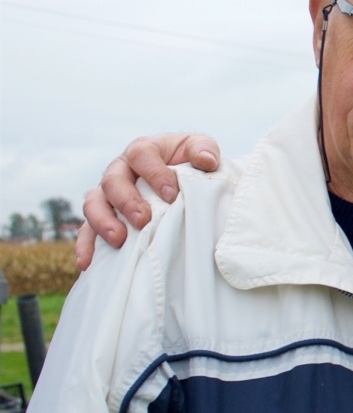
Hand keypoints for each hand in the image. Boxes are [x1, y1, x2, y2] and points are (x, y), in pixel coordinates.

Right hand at [75, 133, 221, 269]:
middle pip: (112, 181)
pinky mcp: (104, 218)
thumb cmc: (191, 161)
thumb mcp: (200, 148)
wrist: (186, 177)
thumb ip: (204, 148)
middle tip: (143, 220)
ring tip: (118, 240)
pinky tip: (88, 264)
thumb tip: (207, 161)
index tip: (171, 194)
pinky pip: (87, 231)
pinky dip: (85, 246)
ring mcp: (108, 195)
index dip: (154, 174)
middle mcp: (120, 171)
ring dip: (102, 222)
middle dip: (126, 201)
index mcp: (143, 151)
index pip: (141, 156)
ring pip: (94, 204)